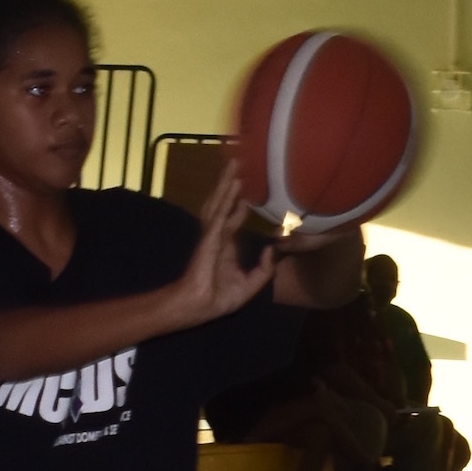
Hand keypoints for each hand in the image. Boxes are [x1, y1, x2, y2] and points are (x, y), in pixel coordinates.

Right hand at [176, 163, 278, 324]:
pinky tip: (233, 185)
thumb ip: (264, 269)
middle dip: (230, 183)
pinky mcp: (210, 240)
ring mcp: (212, 236)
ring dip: (226, 183)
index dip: (240, 202)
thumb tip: (273, 250)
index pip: (234, 217)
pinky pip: (220, 216)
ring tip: (234, 165)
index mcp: (226, 246)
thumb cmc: (217, 299)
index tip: (248, 186)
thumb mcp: (249, 285)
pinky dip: (227, 199)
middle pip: (224, 203)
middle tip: (238, 162)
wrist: (198, 308)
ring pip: (219, 203)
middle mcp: (218, 236)